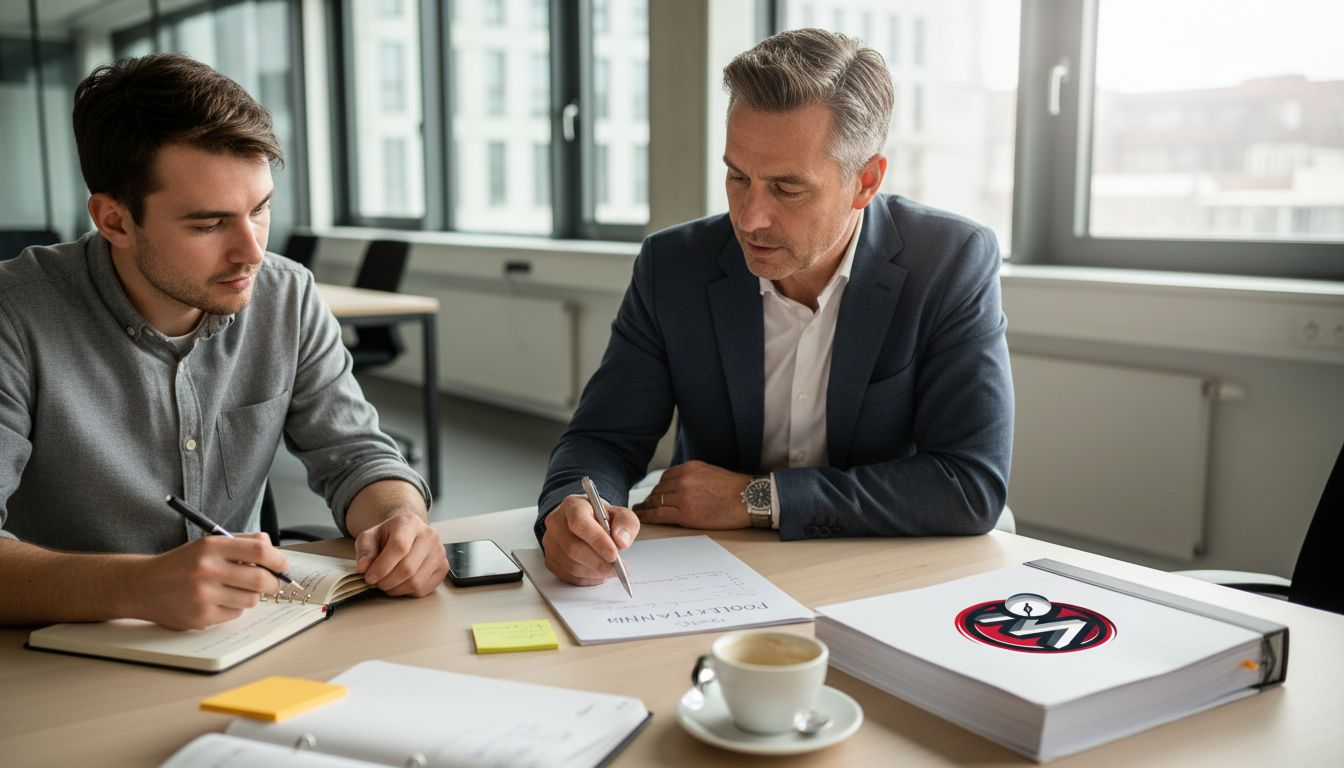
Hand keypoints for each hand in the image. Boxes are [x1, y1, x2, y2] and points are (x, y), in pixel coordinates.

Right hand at [134, 533, 287, 629]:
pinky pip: (235, 614)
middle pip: (260, 578)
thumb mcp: (207, 544)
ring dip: (251, 596)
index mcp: (211, 547)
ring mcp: (203, 595)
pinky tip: (220, 601)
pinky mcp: (200, 617)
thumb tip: (272, 549)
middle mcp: (207, 569)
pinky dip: (234, 608)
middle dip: (273, 583)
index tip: (282, 565)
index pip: (259, 549)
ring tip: (238, 590)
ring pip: (251, 599)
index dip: (277, 559)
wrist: (143, 586)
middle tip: (273, 584)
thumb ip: (241, 542)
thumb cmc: (181, 564)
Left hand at [353, 513, 448, 596]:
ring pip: (416, 582)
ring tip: (386, 584)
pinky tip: (399, 584)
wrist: (407, 534)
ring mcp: (440, 552)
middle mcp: (429, 535)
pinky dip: (407, 592)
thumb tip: (364, 568)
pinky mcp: (444, 567)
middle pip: (408, 568)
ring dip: (396, 589)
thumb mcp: (369, 537)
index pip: (399, 547)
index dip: (382, 566)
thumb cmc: (387, 536)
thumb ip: (364, 551)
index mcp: (410, 522)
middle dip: (387, 581)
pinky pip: (424, 589)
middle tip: (375, 583)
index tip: (369, 578)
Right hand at [542, 493, 639, 585]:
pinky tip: (599, 573)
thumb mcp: (621, 514)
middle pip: (573, 548)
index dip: (597, 540)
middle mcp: (556, 522)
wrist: (586, 521)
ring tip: (611, 570)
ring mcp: (550, 542)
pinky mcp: (550, 559)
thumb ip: (626, 524)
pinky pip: (568, 576)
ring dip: (595, 572)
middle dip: (599, 563)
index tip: (614, 554)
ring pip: (571, 565)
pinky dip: (587, 579)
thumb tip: (621, 541)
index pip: (579, 522)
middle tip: (618, 569)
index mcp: (573, 506)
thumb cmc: (601, 517)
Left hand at [632, 460, 752, 528]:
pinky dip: (648, 516)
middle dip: (651, 498)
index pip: (665, 478)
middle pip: (659, 489)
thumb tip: (681, 485)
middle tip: (644, 505)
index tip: (654, 494)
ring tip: (641, 513)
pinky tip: (643, 518)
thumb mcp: (711, 472)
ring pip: (656, 501)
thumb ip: (693, 476)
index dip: (659, 488)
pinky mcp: (684, 513)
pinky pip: (659, 514)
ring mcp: (682, 496)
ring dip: (647, 507)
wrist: (748, 499)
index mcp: (689, 468)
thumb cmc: (735, 489)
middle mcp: (683, 479)